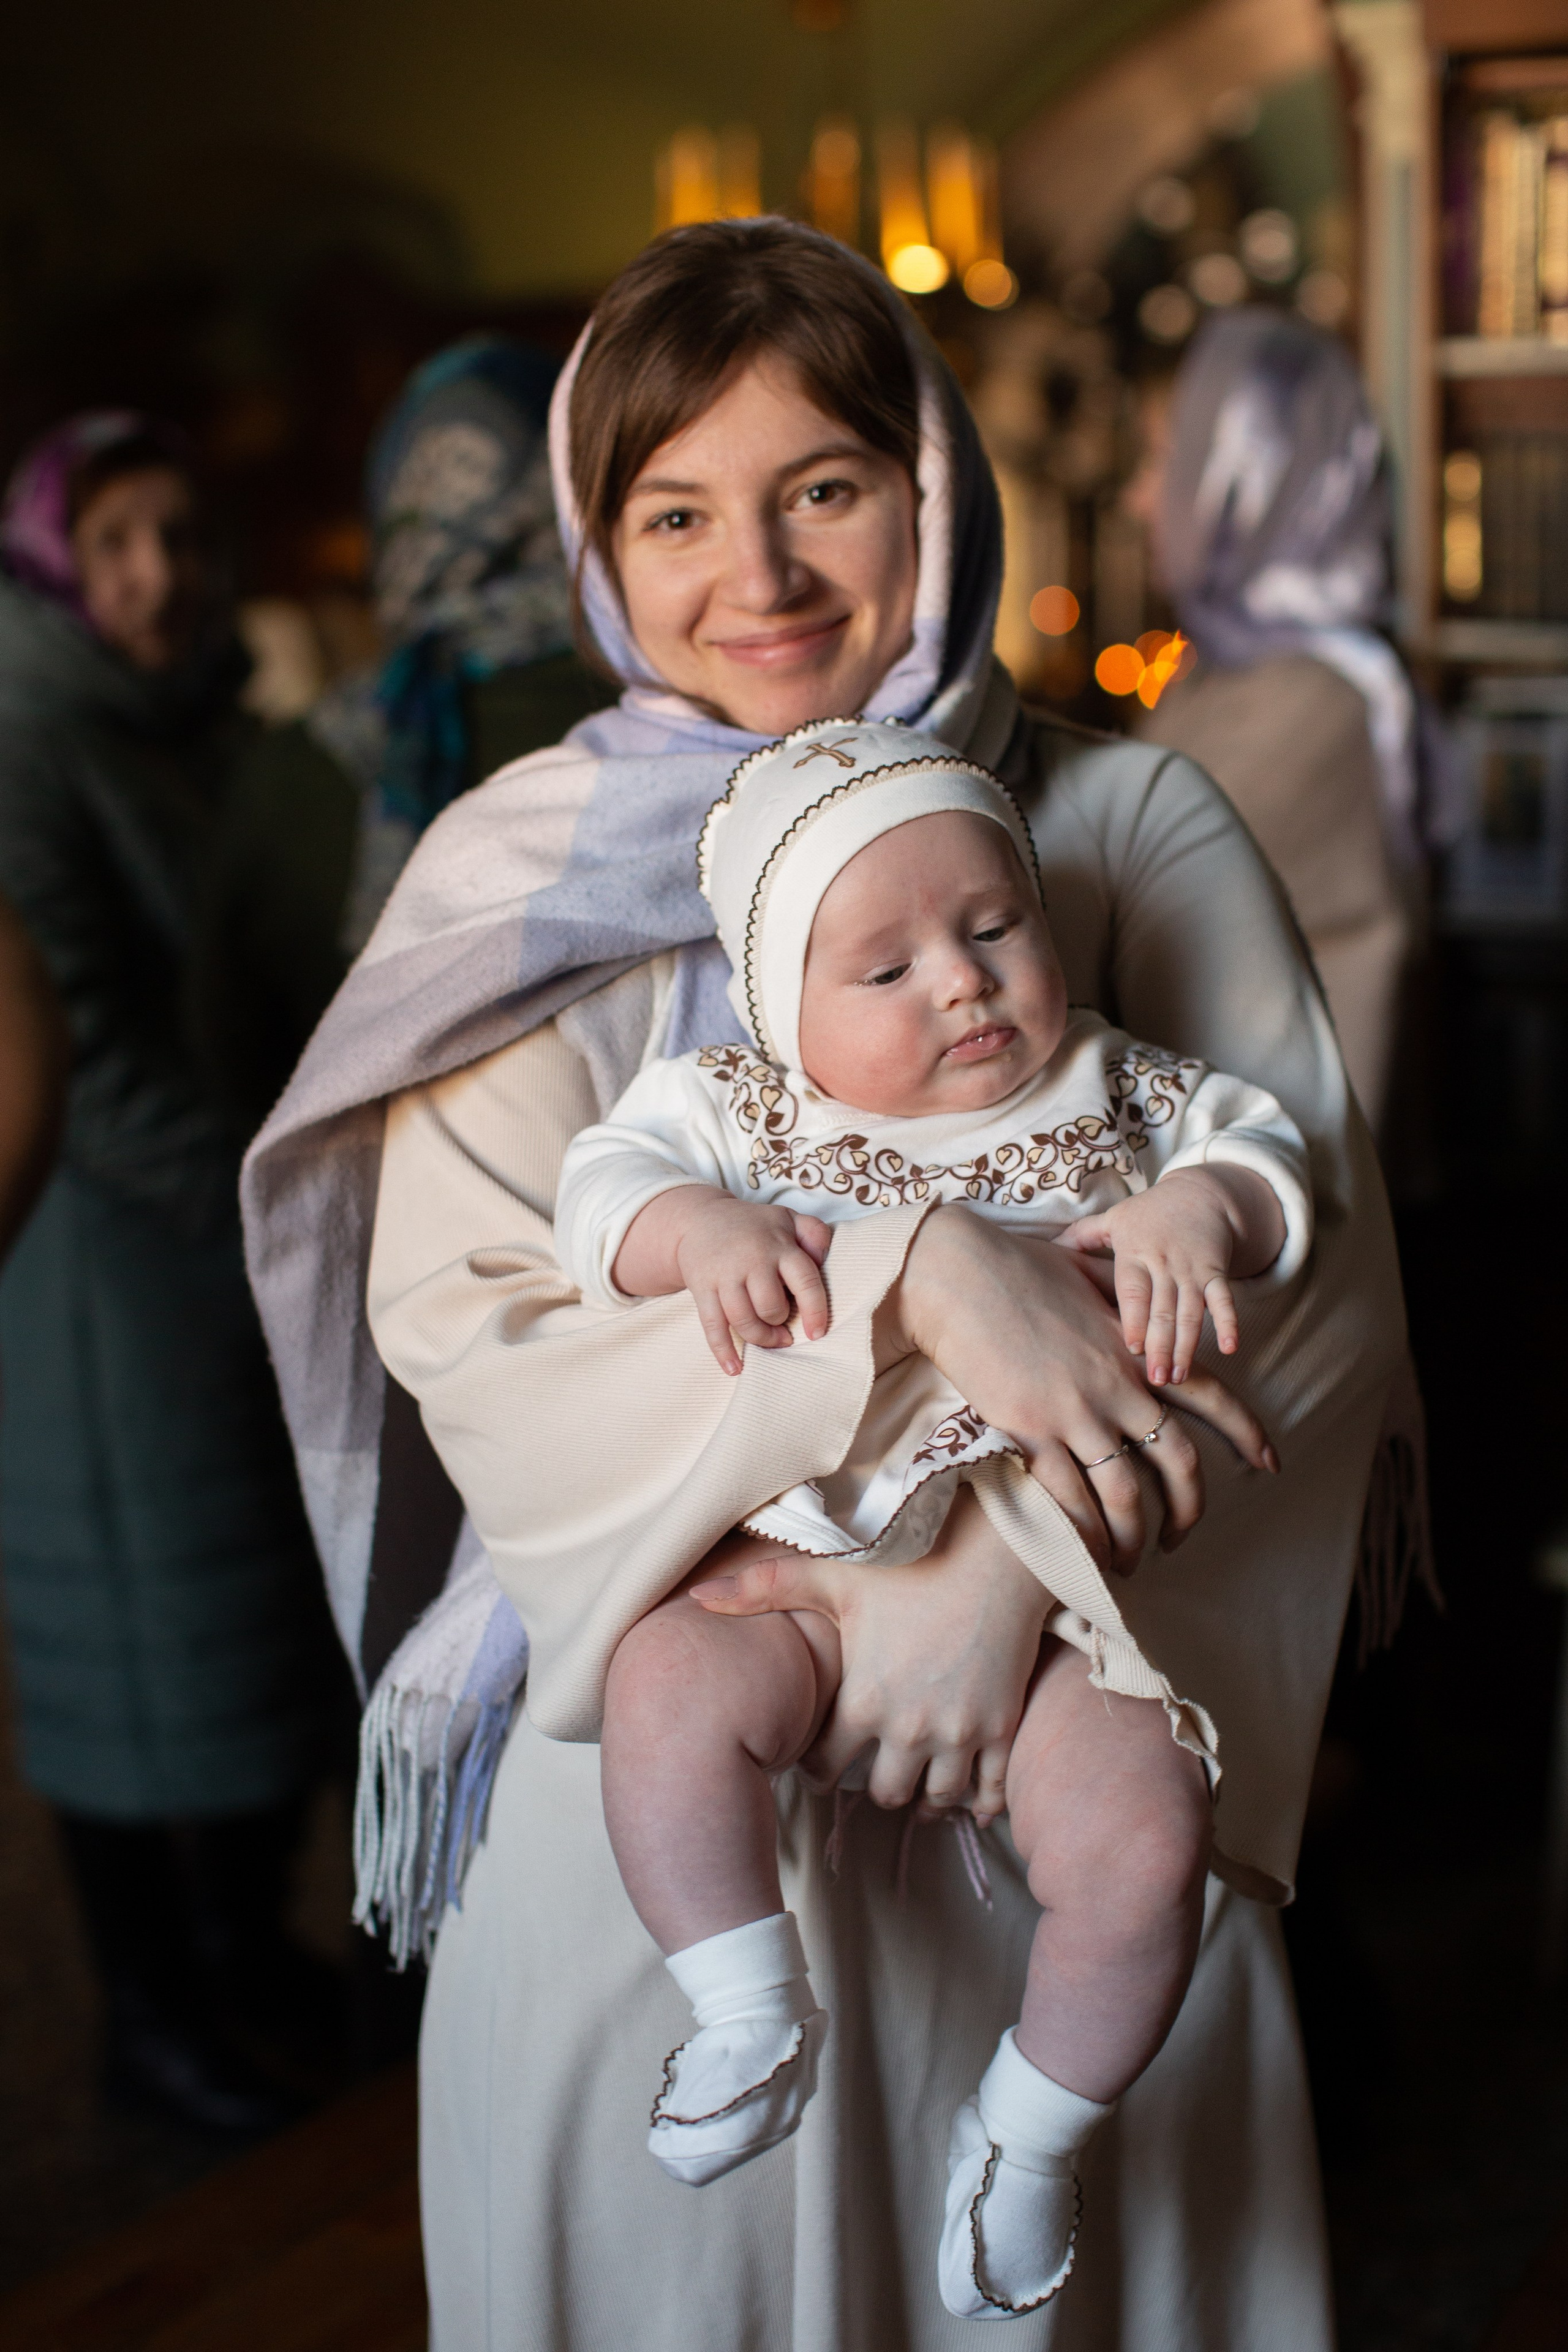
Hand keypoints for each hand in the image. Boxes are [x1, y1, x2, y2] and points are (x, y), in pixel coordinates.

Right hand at [617, 1185, 831, 1375]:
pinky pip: (712, 1326)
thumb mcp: (787, 1218)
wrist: (699, 1219)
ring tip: (770, 1340)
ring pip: (743, 1320)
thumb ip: (813, 1233)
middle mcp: (751, 1259)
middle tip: (784, 1328)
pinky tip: (734, 1369)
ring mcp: (723, 1275)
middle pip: (771, 1307)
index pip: (804, 1280)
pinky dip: (723, 1351)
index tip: (817, 1334)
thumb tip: (823, 1258)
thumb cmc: (753, 1227)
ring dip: (760, 1338)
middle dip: (780, 1324)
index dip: (815, 1310)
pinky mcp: (701, 1288)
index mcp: (778, 1245)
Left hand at [691, 1488, 1047, 1822]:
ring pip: (936, 1799)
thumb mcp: (833, 1575)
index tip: (821, 1758)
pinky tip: (969, 1798)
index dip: (819, 1766)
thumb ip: (764, 1589)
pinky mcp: (1002, 1727)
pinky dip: (979, 1801)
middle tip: (871, 1770)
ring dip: (924, 1797)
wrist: (995, 1550)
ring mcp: (960, 1733)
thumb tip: (698, 1598)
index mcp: (863, 1701)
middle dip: (874, 1785)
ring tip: (916, 1783)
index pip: (827, 1766)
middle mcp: (910, 1729)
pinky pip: (990, 1791)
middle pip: (885, 1793)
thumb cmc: (910, 1559)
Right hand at [891, 1206, 1275, 1571]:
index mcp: (1138, 1350)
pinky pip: (1069, 1498)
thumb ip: (1124, 1299)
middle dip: (1188, 1510)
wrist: (957, 1275)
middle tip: (1178, 1540)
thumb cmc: (1017, 1267)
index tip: (1269, 1465)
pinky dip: (1083, 1533)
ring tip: (1125, 1561)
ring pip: (1126, 1493)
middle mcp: (1119, 1385)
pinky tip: (1083, 1552)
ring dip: (1131, 1537)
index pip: (1214, 1396)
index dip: (1247, 1434)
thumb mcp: (1090, 1274)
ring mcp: (1076, 1411)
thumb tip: (1138, 1307)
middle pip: (1178, 1461)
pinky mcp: (1031, 1429)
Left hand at [1062, 1169, 1240, 1385]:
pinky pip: (1224, 1299)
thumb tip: (1049, 1247)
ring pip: (1191, 1312)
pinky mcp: (1217, 1271)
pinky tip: (1231, 1348)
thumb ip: (1083, 1235)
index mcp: (1135, 1252)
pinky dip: (1230, 1323)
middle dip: (1160, 1345)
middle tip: (1156, 1379)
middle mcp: (1164, 1263)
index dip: (1134, 1319)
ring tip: (1179, 1376)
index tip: (1132, 1348)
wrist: (1199, 1194)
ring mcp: (1192, 1269)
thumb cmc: (1148, 1212)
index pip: (1134, 1290)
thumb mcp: (1113, 1218)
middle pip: (1163, 1309)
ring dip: (1187, 1345)